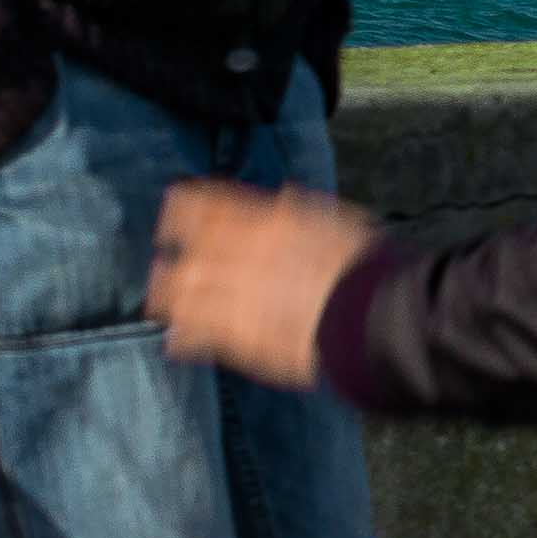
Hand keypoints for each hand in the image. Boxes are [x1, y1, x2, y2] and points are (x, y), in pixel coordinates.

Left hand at [149, 178, 378, 385]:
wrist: (374, 315)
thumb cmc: (364, 265)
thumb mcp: (337, 220)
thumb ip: (301, 209)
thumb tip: (282, 197)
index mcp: (265, 221)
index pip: (203, 204)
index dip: (184, 205)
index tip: (175, 206)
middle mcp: (240, 255)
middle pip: (183, 253)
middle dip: (170, 259)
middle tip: (164, 261)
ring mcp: (235, 298)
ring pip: (178, 295)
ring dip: (168, 296)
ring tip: (162, 301)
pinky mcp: (238, 338)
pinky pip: (193, 336)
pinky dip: (182, 336)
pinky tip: (176, 340)